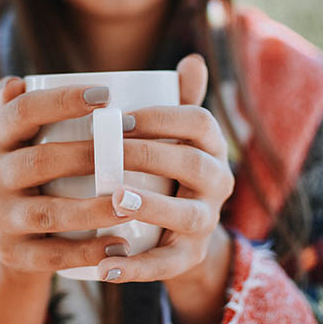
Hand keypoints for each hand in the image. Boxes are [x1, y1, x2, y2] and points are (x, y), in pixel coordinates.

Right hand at [0, 77, 130, 276]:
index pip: (23, 111)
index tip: (107, 94)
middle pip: (37, 162)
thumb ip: (28, 106)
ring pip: (46, 213)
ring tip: (131, 205)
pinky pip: (51, 257)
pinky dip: (87, 254)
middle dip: (86, 156)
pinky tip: (120, 247)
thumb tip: (19, 81)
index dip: (63, 100)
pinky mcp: (12, 253)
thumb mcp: (27, 137)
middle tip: (132, 151)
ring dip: (92, 210)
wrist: (18, 233)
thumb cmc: (40, 170)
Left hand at [96, 54, 234, 323]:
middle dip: (151, 154)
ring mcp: (207, 222)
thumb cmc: (167, 169)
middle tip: (107, 152)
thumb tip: (192, 58)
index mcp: (212, 147)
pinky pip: (168, 264)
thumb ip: (179, 100)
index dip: (162, 117)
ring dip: (151, 206)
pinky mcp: (189, 256)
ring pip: (188, 215)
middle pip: (193, 164)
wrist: (180, 228)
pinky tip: (104, 263)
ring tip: (113, 199)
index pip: (199, 122)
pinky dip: (137, 266)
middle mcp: (218, 182)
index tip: (119, 116)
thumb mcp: (176, 136)